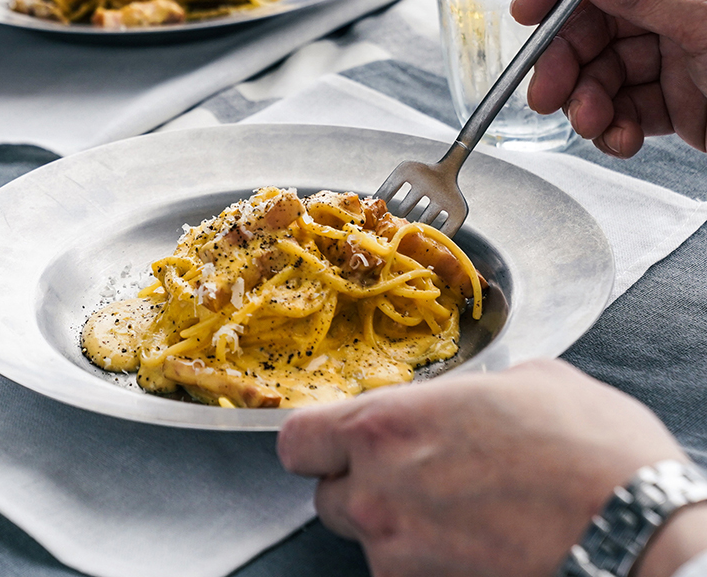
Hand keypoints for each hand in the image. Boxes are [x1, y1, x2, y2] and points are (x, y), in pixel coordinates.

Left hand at [277, 359, 702, 576]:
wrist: (641, 534)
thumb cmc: (590, 449)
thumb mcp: (526, 381)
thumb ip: (468, 390)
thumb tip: (467, 397)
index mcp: (387, 424)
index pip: (298, 439)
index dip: (315, 440)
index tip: (337, 439)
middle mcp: (379, 491)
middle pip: (328, 495)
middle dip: (358, 484)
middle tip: (409, 475)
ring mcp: (402, 555)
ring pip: (368, 541)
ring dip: (395, 527)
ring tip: (457, 512)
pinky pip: (406, 574)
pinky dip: (429, 562)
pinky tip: (477, 544)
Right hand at [510, 0, 706, 156]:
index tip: (529, 10)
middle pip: (598, 17)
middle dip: (569, 58)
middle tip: (547, 91)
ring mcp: (683, 49)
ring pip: (607, 67)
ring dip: (588, 99)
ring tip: (590, 124)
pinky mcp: (685, 99)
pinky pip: (631, 107)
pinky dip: (615, 126)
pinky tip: (618, 138)